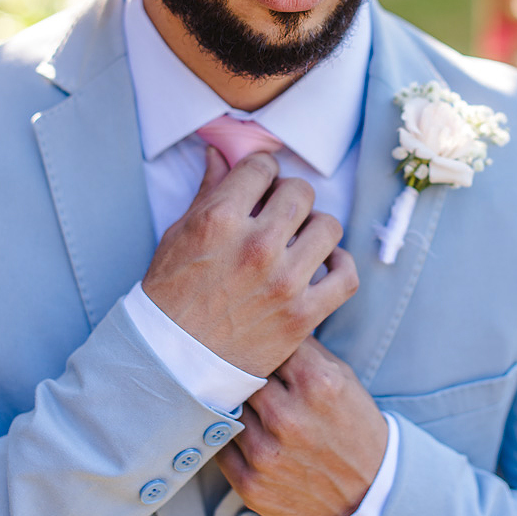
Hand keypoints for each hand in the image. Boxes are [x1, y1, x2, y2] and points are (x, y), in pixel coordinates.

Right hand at [142, 149, 358, 377]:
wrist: (171, 362)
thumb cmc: (170, 296)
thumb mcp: (179, 235)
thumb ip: (207, 191)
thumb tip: (220, 153)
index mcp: (221, 219)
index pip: (263, 167)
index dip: (263, 172)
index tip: (262, 184)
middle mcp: (256, 246)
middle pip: (301, 192)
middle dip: (291, 196)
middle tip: (281, 212)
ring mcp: (284, 282)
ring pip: (329, 227)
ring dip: (316, 228)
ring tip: (301, 240)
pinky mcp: (302, 315)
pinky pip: (346, 276)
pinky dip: (341, 266)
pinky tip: (326, 264)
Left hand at [215, 338, 387, 515]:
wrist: (368, 492)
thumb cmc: (354, 428)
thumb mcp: (343, 379)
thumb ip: (307, 350)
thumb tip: (272, 324)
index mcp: (317, 384)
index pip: (272, 343)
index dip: (268, 343)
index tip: (265, 344)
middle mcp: (289, 418)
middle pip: (243, 374)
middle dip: (250, 373)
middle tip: (253, 374)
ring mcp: (266, 453)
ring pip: (229, 408)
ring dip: (238, 405)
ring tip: (256, 408)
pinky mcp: (250, 483)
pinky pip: (220, 445)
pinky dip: (231, 437)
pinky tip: (249, 434)